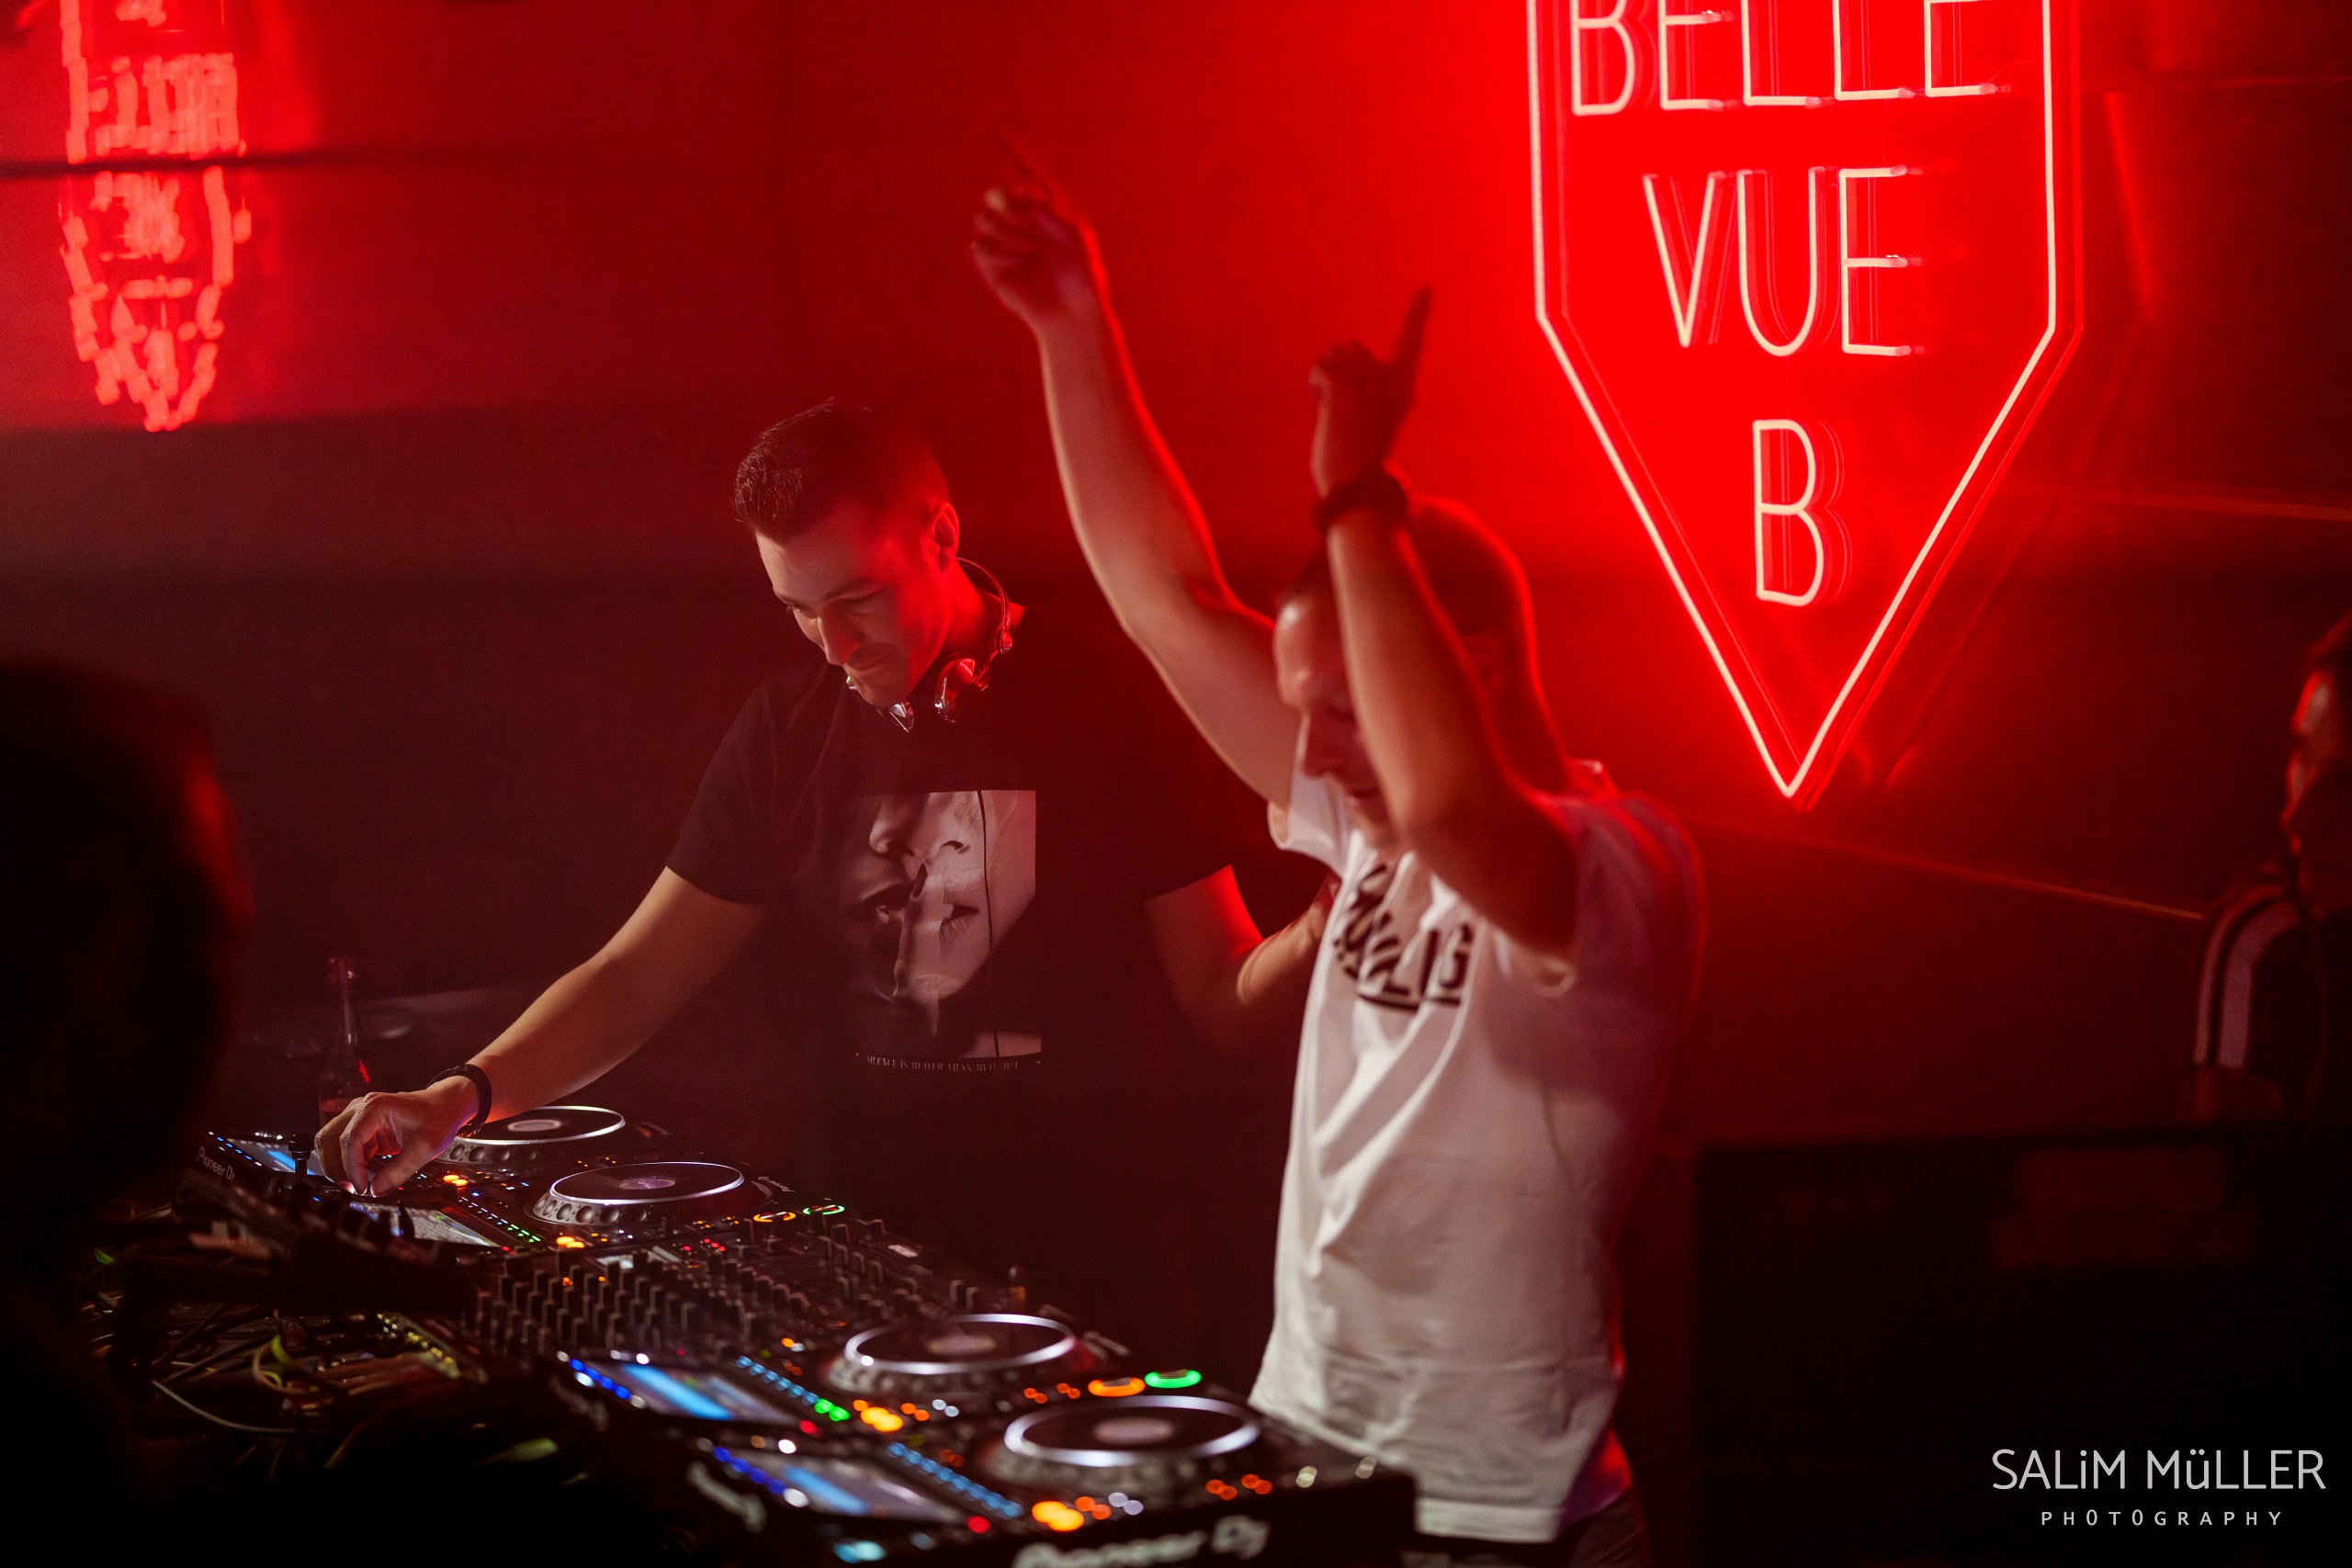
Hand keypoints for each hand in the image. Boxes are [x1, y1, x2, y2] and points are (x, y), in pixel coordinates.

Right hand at [313, 1077, 475, 1196]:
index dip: (352, 1167)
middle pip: (330, 1138)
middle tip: (352, 1189)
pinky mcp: (362, 1126)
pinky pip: (344, 1145)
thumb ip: (399, 1171)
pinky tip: (362, 1175)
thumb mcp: (424, 1148)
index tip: (361, 1187)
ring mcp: (359, 1115)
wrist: (446, 1105)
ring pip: (331, 1141)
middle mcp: (362, 1108)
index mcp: (375, 1107)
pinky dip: (347, 1162)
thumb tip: (375, 1191)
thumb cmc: (438, 1119)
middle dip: (336, 1167)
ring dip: (337, 1165)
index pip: (351, 1139)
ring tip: (354, 1184)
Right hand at [971, 179, 1109, 335]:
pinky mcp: (993, 271)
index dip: (1017, 192)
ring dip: (1006, 230)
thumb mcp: (1069, 236)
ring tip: (1030, 250)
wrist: (1072, 311)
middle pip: (991, 199)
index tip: (1036, 207)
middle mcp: (1014, 230)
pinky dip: (998, 250)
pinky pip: (980, 248)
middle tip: (1022, 219)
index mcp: (1033, 219)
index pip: (1012, 192)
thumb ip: (1045, 214)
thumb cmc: (1078, 275)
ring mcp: (1002, 249)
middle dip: (1004, 203)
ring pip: (982, 220)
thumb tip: (1018, 194)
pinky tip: (1019, 262)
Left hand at [1309, 288, 1431, 497]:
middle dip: (1340, 370)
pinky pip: (1321, 366)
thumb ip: (1365, 394)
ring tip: (1331, 411)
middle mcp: (1390, 382)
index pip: (1411, 345)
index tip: (1424, 288)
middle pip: (1355, 347)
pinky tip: (1321, 405)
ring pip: (1334, 353)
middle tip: (1340, 409)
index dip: (1417, 316)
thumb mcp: (1368, 425)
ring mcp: (1369, 383)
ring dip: (1325, 378)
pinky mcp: (1346, 388)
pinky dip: (1315, 384)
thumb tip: (1340, 356)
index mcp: (1403, 391)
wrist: (1354, 490)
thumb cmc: (1357, 464)